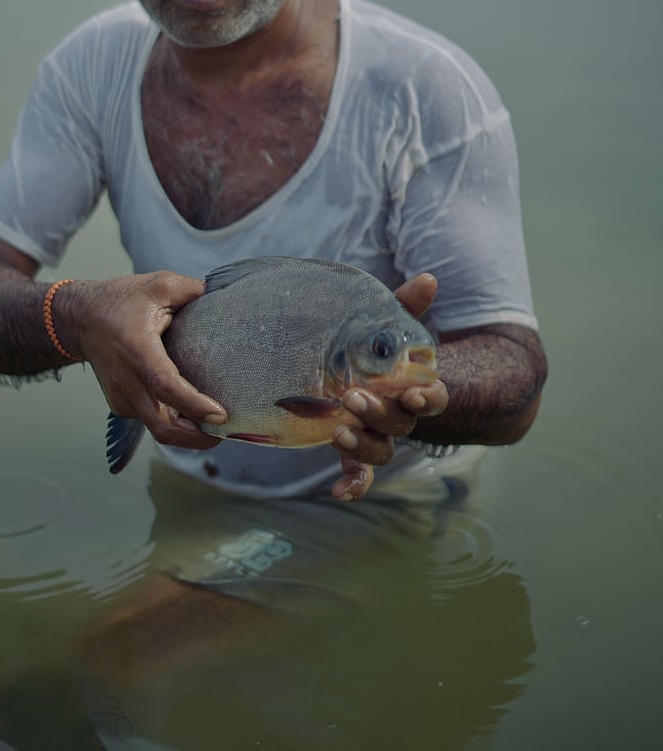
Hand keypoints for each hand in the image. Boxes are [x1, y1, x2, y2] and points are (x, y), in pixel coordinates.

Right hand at [63, 272, 226, 449]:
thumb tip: (223, 298)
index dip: (194, 404)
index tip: (220, 415)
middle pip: (163, 426)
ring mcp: (121, 397)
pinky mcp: (121, 405)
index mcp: (137, 349)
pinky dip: (174, 421)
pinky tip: (191, 411)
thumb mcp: (159, 284)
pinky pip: (151, 420)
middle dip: (197, 438)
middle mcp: (127, 380)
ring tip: (215, 427)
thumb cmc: (121, 301)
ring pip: (158, 428)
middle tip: (226, 432)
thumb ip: (192, 291)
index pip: (165, 385)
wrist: (80, 319)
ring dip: (187, 433)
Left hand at [330, 272, 448, 500]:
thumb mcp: (388, 323)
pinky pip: (358, 474)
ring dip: (363, 446)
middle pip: (400, 423)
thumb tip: (429, 278)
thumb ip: (406, 305)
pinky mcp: (353, 448)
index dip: (428, 398)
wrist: (357, 367)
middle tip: (353, 399)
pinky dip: (353, 485)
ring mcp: (377, 435)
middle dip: (380, 414)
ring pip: (380, 451)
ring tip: (340, 433)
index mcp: (413, 386)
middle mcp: (399, 415)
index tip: (414, 392)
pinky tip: (339, 494)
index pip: (433, 398)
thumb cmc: (378, 344)